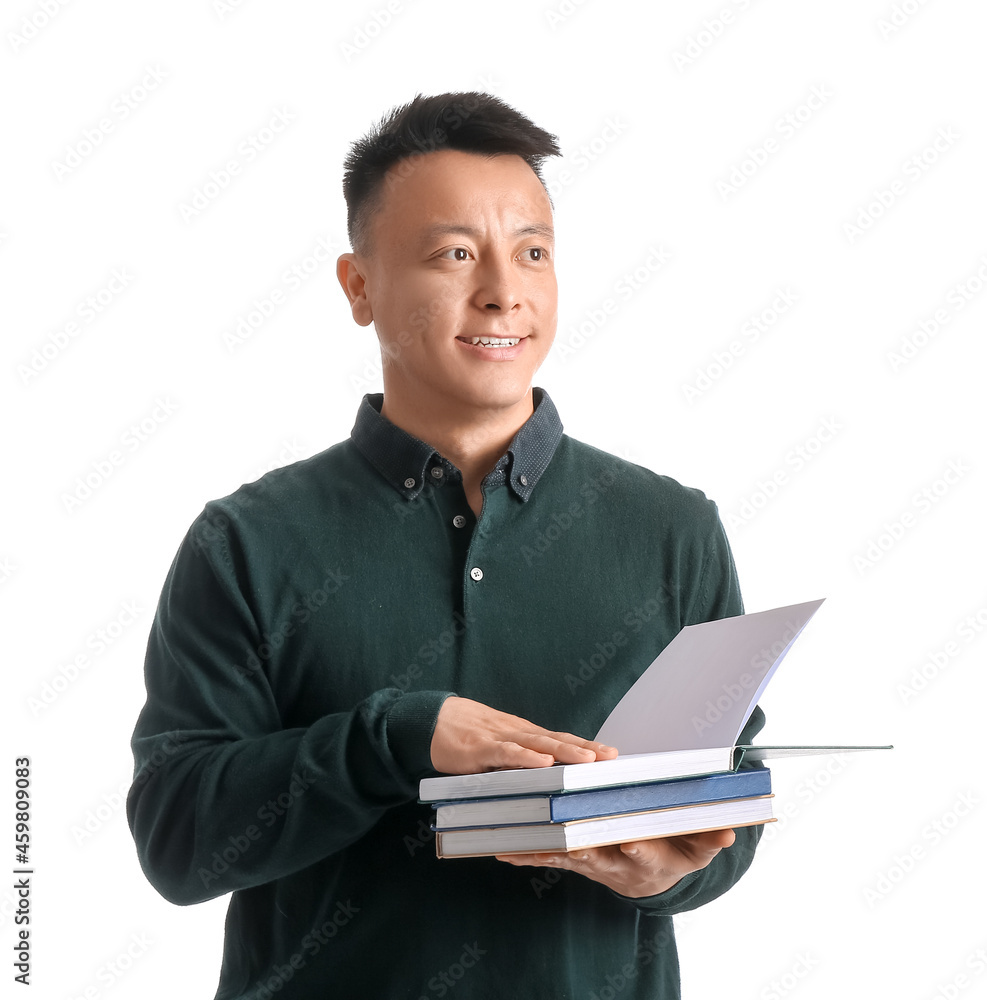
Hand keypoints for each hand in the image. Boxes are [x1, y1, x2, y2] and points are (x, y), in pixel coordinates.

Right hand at [430, 696, 617, 774]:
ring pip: (538, 744)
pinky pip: (507, 753)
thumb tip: (541, 781)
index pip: (560, 739)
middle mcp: (518, 733)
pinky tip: (543, 762)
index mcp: (523, 735)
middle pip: (557, 740)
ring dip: (564, 752)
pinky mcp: (481, 748)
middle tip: (611, 757)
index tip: (611, 754)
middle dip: (585, 749)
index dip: (585, 746)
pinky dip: (526, 757)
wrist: (430, 719)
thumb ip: (517, 762)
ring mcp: (500, 738)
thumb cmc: (465, 736)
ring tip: (588, 759)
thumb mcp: (497, 747)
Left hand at [496, 828, 735, 897]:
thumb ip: (711, 839)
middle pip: (594, 853)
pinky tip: (502, 849)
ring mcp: (590, 860)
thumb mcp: (698, 848)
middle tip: (562, 839)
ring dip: (540, 850)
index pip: (641, 851)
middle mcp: (613, 861)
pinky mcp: (574, 858)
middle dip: (578, 846)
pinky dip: (526, 853)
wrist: (653, 874)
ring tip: (515, 844)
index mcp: (644, 855)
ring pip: (563, 854)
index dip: (637, 848)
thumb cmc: (676, 851)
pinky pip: (547, 855)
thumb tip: (729, 830)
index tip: (631, 841)